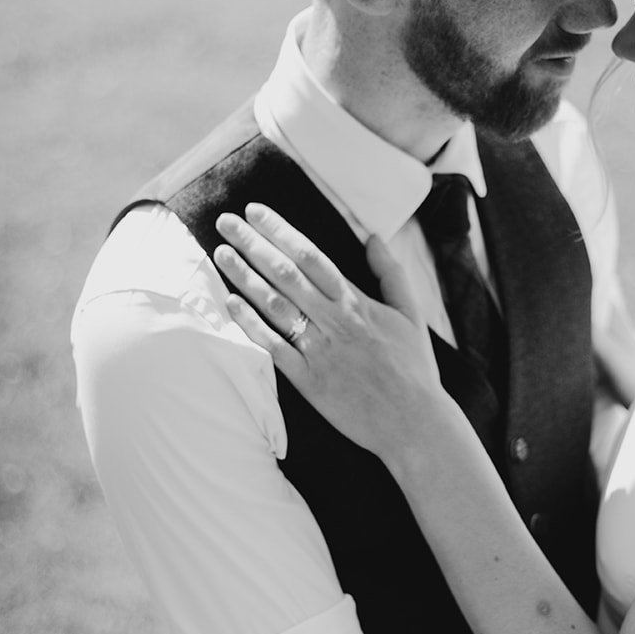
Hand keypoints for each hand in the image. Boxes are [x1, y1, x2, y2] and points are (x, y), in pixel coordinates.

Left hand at [212, 204, 448, 456]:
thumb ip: (391, 273)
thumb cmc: (413, 368)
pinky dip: (251, 325)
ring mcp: (319, 351)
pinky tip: (231, 304)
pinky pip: (273, 348)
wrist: (413, 422)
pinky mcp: (309, 381)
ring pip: (274, 305)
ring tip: (221, 254)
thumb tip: (373, 238)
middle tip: (226, 221)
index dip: (281, 231)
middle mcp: (335, 321)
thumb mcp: (410, 314)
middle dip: (253, 244)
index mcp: (357, 302)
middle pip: (286, 273)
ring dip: (244, 277)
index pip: (311, 256)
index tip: (256, 212)